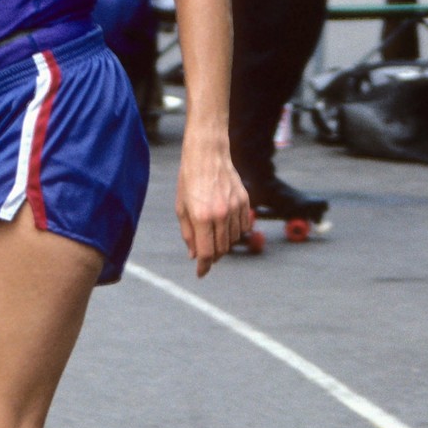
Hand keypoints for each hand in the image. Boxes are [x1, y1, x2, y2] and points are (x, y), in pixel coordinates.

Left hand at [175, 132, 251, 276]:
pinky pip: (244, 227)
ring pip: (233, 240)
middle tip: (205, 254)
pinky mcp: (245, 202)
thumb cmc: (189, 179)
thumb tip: (195, 255)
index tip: (201, 273)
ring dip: (223, 244)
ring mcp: (235, 208)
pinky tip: (225, 225)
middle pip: (221, 249)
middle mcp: (221, 214)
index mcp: (201, 217)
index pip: (206, 252)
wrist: (208, 154)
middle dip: (213, 256)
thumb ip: (188, 234)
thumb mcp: (181, 207)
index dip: (204, 266)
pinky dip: (235, 232)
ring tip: (213, 235)